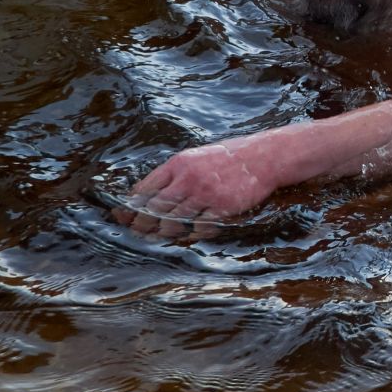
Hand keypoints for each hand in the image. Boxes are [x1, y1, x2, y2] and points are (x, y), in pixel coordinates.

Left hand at [114, 137, 282, 238]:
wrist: (266, 156)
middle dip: (143, 223)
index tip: (125, 215)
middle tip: (136, 231)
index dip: (133, 205)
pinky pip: (199, 228)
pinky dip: (191, 233)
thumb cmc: (231, 156)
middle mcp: (189, 178)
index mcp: (180, 163)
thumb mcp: (198, 155)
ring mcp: (206, 194)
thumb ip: (176, 172)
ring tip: (158, 236)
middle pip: (156, 208)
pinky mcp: (222, 208)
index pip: (146, 188)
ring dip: (164, 231)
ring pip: (174, 221)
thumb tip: (152, 192)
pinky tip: (187, 235)